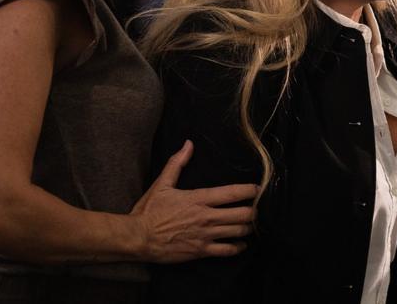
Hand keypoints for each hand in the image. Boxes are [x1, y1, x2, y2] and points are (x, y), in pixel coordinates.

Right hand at [131, 141, 258, 263]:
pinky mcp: (201, 251)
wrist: (138, 237)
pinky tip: (240, 244)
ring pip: (238, 232)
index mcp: (198, 198)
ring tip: (250, 224)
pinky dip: (237, 247)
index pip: (232, 193)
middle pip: (242, 214)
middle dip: (253, 211)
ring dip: (248, 228)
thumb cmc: (150, 210)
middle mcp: (206, 217)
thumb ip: (177, 163)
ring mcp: (205, 235)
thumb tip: (188, 144)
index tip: (258, 189)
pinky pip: (226, 251)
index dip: (249, 190)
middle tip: (256, 209)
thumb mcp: (162, 184)